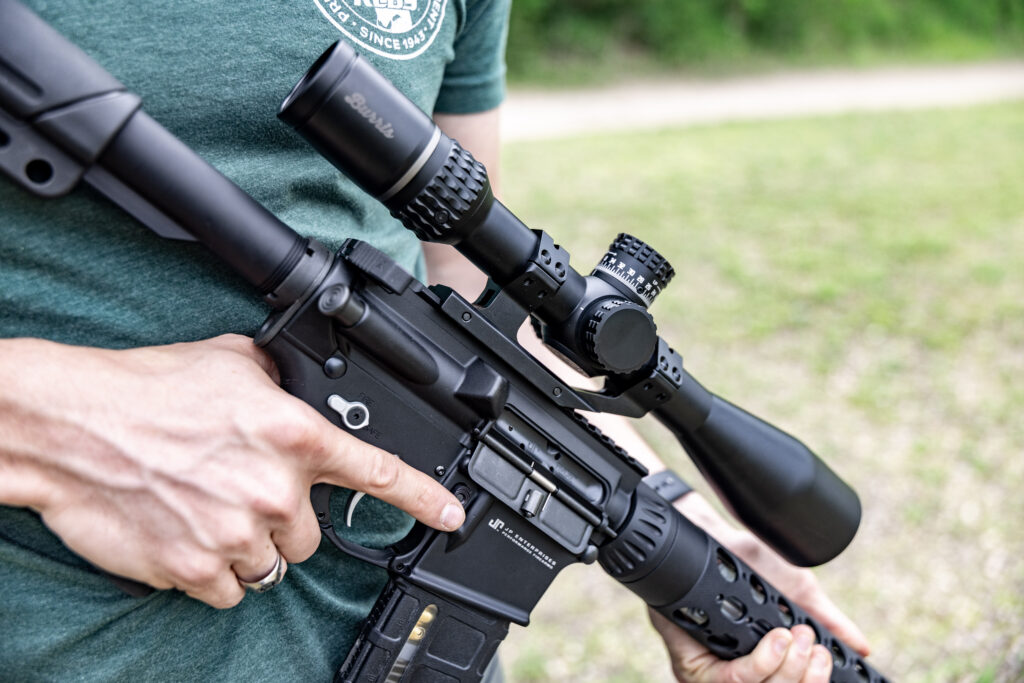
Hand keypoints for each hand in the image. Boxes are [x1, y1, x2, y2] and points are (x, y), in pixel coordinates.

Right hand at [0, 334, 464, 607]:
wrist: (73, 425)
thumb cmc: (145, 389)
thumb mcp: (234, 362)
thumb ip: (283, 383)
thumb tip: (301, 386)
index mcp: (294, 435)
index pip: (379, 473)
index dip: (424, 499)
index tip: (451, 516)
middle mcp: (274, 490)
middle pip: (312, 532)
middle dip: (285, 517)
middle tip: (240, 490)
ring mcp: (236, 535)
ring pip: (273, 564)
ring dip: (250, 545)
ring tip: (208, 508)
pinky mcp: (196, 570)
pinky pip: (230, 590)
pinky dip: (215, 571)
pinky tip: (188, 533)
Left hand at [649, 492, 869, 681]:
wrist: (718, 539)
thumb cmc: (753, 564)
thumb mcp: (798, 592)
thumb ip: (828, 621)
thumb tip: (862, 647)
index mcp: (773, 663)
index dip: (815, 680)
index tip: (826, 658)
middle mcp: (747, 673)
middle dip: (806, 674)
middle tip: (809, 640)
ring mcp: (720, 674)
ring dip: (786, 669)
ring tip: (792, 636)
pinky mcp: (697, 668)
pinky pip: (731, 680)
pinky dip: (759, 664)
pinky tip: (774, 641)